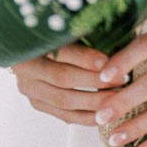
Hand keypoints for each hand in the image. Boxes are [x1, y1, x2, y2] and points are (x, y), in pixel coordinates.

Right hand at [10, 43, 125, 124]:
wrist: (32, 48)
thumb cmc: (55, 33)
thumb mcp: (65, 29)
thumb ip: (82, 33)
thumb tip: (113, 39)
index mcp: (31, 43)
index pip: (61, 52)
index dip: (87, 58)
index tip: (110, 61)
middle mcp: (25, 68)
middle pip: (63, 78)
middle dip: (95, 81)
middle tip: (121, 80)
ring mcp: (30, 89)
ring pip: (64, 101)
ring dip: (94, 102)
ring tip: (117, 99)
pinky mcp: (38, 104)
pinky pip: (65, 115)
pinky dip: (87, 117)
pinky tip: (105, 113)